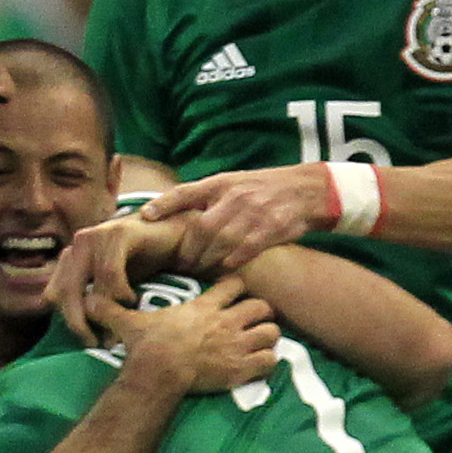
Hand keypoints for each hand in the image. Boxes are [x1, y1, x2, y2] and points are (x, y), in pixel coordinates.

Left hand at [48, 208, 189, 344]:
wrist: (174, 235)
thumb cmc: (144, 262)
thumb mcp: (113, 284)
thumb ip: (95, 299)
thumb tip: (82, 333)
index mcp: (73, 256)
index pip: (53, 294)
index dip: (66, 320)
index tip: (85, 339)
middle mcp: (79, 245)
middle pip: (64, 291)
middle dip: (77, 323)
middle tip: (94, 343)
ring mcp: (97, 236)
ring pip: (87, 285)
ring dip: (102, 312)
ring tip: (117, 326)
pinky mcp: (118, 233)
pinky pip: (109, 272)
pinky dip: (119, 292)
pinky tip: (131, 300)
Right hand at [108, 276, 279, 392]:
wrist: (158, 371)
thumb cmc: (147, 346)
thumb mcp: (129, 322)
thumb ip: (111, 310)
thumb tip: (87, 301)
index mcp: (205, 306)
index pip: (235, 284)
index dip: (238, 289)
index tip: (234, 297)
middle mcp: (226, 321)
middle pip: (262, 306)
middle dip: (260, 314)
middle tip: (253, 323)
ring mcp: (236, 344)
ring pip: (272, 332)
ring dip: (267, 339)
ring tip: (259, 345)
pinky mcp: (241, 368)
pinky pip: (270, 361)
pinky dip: (268, 363)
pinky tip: (257, 366)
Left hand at [134, 164, 359, 277]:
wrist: (306, 190)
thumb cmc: (263, 188)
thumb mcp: (233, 182)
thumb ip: (206, 197)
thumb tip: (173, 211)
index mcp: (222, 183)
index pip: (186, 192)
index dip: (164, 204)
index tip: (145, 216)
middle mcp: (234, 196)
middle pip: (200, 228)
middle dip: (187, 250)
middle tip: (178, 264)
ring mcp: (252, 214)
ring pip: (219, 244)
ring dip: (204, 261)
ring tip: (195, 270)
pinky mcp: (269, 231)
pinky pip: (242, 253)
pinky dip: (228, 264)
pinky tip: (221, 270)